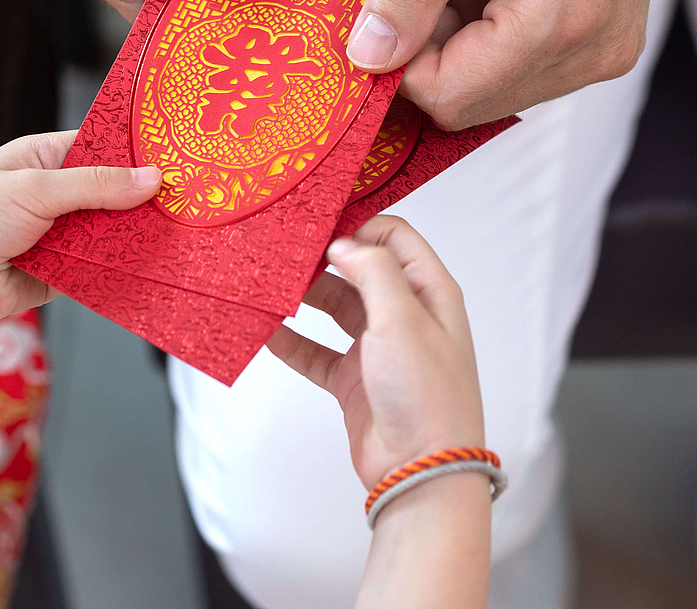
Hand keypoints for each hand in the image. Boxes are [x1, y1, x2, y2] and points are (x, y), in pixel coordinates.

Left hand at [0, 130, 160, 335]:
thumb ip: (95, 184)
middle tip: (185, 202)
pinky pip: (96, 269)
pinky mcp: (57, 274)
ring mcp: (55, 236)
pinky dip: (115, 269)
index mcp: (41, 158)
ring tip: (176, 234)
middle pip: (109, 193)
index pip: (99, 148)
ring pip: (107, 232)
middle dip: (139, 200)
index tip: (174, 158)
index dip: (134, 154)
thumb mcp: (34, 188)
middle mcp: (50, 195)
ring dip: (130, 236)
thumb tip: (151, 178)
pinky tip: (147, 266)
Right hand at [268, 217, 483, 490]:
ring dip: (303, 297)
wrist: (421, 470)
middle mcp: (405, 315)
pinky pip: (316, 352)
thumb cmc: (427, 393)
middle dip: (322, 260)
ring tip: (270, 286)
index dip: (358, 227)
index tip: (319, 226)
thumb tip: (344, 243)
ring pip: (334, 308)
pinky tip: (267, 331)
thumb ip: (373, 271)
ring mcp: (378, 348)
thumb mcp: (403, 318)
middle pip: (358, 270)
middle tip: (285, 254)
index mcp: (429, 291)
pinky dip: (291, 341)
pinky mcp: (354, 380)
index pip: (394, 238)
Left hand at [342, 0, 696, 127]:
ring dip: (460, 36)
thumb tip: (368, 53)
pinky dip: (491, 30)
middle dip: (430, 44)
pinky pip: (523, 67)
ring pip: (492, 88)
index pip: (446, 95)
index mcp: (561, 17)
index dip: (397, 55)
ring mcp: (607, 51)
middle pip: (469, 101)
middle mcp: (594, 52)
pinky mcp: (607, 40)